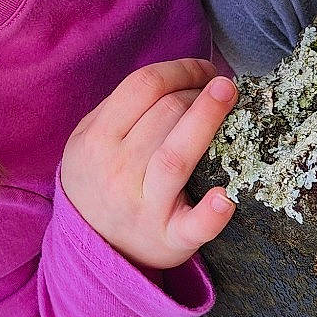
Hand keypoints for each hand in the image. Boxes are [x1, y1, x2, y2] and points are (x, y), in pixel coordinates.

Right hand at [60, 58, 237, 269]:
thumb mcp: (88, 140)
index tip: (204, 71)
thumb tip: (176, 76)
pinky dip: (210, 214)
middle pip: (165, 113)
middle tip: (222, 90)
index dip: (180, 69)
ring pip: (176, 157)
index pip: (143, 87)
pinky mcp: (169, 239)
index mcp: (97, 139)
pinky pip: (192, 227)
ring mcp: (143, 207)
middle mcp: (118, 170)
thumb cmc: (98, 181)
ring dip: (206, 120)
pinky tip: (226, 197)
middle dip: (199, 91)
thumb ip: (119, 108)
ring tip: (229, 95)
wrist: (90, 246)